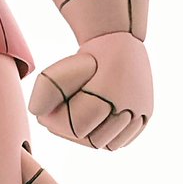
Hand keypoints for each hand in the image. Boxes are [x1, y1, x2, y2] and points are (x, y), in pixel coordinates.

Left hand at [29, 33, 152, 149]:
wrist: (118, 39)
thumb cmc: (85, 56)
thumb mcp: (61, 68)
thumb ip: (45, 89)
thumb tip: (36, 113)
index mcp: (110, 92)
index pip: (79, 127)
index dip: (58, 125)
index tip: (44, 117)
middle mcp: (130, 105)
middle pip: (94, 139)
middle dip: (71, 133)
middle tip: (56, 120)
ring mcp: (140, 111)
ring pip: (109, 144)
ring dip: (90, 137)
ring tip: (75, 121)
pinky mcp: (146, 114)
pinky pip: (123, 140)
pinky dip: (108, 137)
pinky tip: (94, 125)